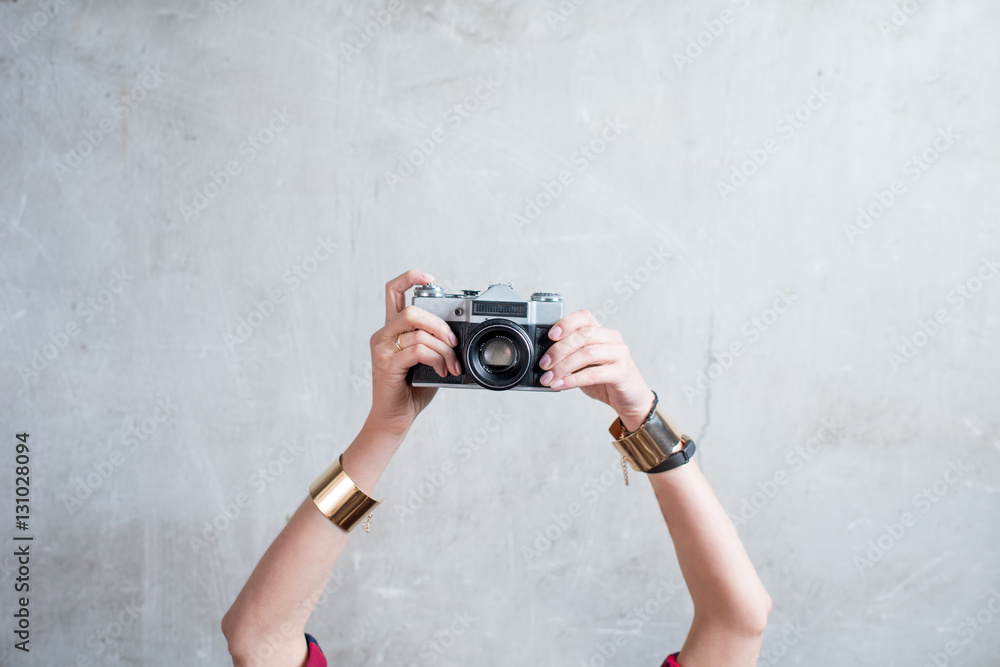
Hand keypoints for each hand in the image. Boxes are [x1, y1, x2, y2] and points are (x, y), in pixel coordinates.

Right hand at [366, 269, 462, 437]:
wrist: (394, 419)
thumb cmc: (410, 390)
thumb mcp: (427, 360)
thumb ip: (434, 343)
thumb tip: (458, 334)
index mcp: (391, 330)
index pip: (393, 291)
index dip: (410, 277)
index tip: (430, 278)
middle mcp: (383, 336)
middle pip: (412, 310)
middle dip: (440, 324)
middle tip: (454, 343)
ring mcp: (383, 350)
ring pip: (419, 332)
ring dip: (444, 349)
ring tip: (451, 365)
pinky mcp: (387, 364)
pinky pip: (418, 350)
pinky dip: (437, 359)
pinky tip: (442, 370)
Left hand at [537, 309, 654, 430]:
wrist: (630, 398)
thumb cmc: (605, 380)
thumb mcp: (585, 364)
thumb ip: (570, 356)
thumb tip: (545, 358)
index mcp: (602, 332)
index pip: (584, 317)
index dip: (566, 323)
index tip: (551, 336)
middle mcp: (612, 338)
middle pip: (583, 335)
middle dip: (559, 350)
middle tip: (544, 364)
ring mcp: (619, 354)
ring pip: (587, 353)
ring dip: (563, 367)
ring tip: (549, 378)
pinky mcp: (622, 372)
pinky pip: (593, 374)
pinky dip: (573, 380)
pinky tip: (561, 385)